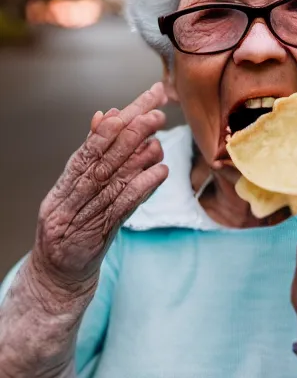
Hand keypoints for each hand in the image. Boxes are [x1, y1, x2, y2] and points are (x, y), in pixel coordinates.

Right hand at [30, 83, 168, 291]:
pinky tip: (159, 172)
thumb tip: (104, 115)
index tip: (144, 99)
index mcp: (67, 181)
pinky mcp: (95, 237)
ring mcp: (80, 216)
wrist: (57, 278)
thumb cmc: (72, 229)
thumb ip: (92, 155)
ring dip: (137, 157)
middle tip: (156, 114)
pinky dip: (140, 188)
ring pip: (110, 181)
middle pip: (101, 158)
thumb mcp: (76, 190)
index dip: (120, 119)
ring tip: (159, 139)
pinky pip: (121, 209)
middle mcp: (70, 195)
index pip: (93, 142)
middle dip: (130, 132)